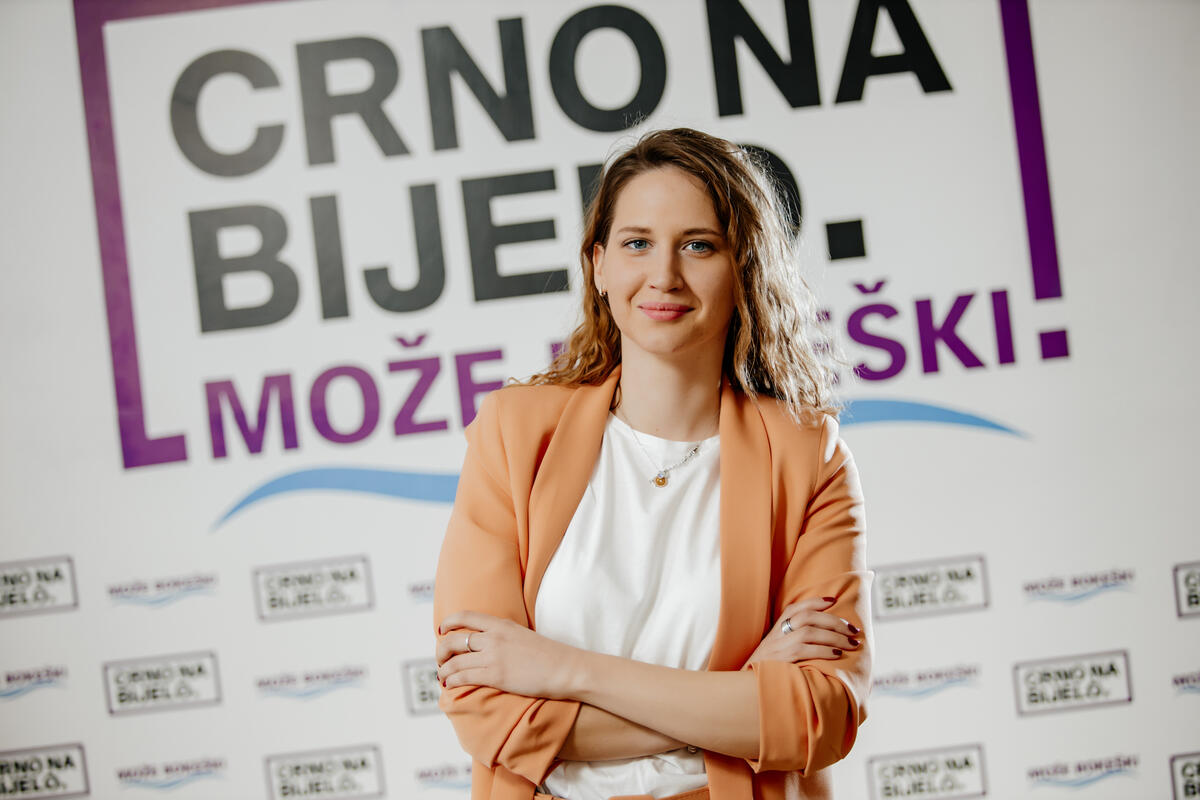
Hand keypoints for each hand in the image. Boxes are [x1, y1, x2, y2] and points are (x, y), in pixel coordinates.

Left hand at [436, 611, 577, 698]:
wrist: (566, 669)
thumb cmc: (549, 655)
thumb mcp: (522, 635)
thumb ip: (504, 635)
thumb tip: (489, 643)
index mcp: (501, 624)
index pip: (465, 616)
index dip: (448, 622)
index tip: (441, 631)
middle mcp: (493, 637)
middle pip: (453, 640)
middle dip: (441, 651)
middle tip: (440, 660)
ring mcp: (493, 657)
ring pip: (454, 661)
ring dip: (443, 670)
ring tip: (442, 676)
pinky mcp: (495, 676)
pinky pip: (463, 677)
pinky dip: (451, 681)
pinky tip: (449, 686)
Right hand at [743, 597, 860, 665]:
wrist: (745, 688)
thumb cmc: (769, 670)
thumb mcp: (777, 651)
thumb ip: (793, 641)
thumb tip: (825, 636)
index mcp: (776, 629)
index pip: (795, 607)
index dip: (815, 602)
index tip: (834, 600)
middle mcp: (776, 634)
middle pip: (807, 617)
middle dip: (834, 621)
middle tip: (854, 630)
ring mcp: (777, 647)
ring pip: (808, 632)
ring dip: (834, 636)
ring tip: (852, 644)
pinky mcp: (780, 661)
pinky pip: (804, 650)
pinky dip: (823, 650)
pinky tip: (837, 654)